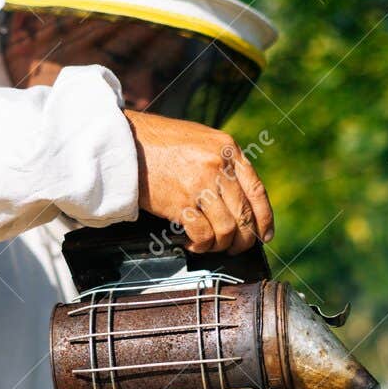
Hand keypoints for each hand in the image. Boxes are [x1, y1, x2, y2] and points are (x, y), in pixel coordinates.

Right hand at [124, 110, 273, 253]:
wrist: (123, 143)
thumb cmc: (158, 143)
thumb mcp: (199, 141)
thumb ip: (222, 163)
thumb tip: (237, 197)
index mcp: (227, 148)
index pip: (256, 190)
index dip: (264, 218)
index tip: (264, 234)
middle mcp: (219, 166)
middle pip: (244, 215)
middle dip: (242, 239)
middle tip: (233, 248)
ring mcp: (201, 183)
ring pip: (226, 229)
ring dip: (219, 244)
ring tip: (208, 244)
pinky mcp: (180, 201)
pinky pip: (203, 234)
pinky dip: (200, 244)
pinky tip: (192, 242)